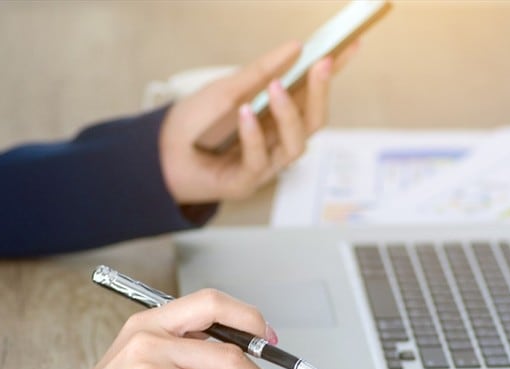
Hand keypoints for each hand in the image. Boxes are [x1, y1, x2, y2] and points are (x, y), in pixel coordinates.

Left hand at [159, 39, 358, 203]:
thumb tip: (295, 47)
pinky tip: (245, 115)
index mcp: (277, 114)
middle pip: (314, 120)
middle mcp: (277, 139)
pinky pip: (259, 160)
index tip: (350, 45)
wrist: (159, 152)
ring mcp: (266, 163)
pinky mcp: (247, 181)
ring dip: (289, 114)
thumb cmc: (195, 122)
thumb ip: (260, 71)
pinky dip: (253, 135)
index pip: (313, 92)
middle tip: (322, 64)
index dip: (334, 72)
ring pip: (296, 144)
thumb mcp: (227, 88)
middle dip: (322, 92)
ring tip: (277, 89)